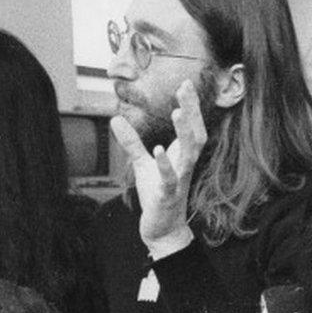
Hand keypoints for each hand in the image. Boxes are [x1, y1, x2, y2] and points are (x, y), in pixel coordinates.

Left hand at [111, 80, 207, 256]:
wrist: (163, 229)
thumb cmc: (157, 194)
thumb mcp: (141, 164)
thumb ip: (131, 142)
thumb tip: (115, 118)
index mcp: (181, 156)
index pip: (191, 127)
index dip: (190, 106)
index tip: (186, 83)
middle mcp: (185, 165)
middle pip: (196, 134)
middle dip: (192, 111)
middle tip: (186, 89)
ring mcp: (179, 180)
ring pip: (188, 154)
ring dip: (184, 133)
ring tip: (177, 112)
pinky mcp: (168, 195)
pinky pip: (170, 178)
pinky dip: (165, 164)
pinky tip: (158, 149)